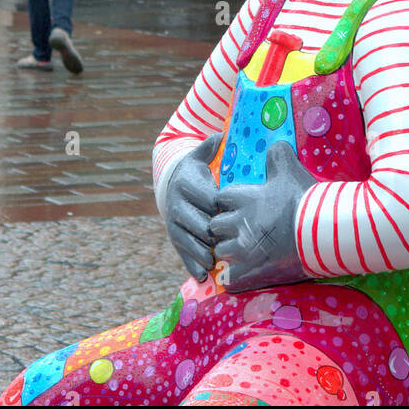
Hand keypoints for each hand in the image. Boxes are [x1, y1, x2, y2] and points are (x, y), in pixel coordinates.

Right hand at [159, 134, 221, 280]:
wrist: (172, 187)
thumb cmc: (195, 173)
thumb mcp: (199, 157)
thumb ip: (210, 147)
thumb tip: (222, 133)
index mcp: (186, 185)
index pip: (206, 199)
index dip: (221, 207)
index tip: (235, 211)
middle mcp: (177, 206)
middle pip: (197, 223)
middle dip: (214, 233)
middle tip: (232, 239)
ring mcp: (174, 225)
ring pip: (188, 241)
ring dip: (203, 253)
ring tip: (218, 262)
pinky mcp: (174, 239)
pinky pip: (182, 254)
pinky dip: (192, 265)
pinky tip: (203, 276)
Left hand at [210, 142, 311, 291]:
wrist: (319, 231)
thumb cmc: (303, 198)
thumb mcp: (291, 169)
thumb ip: (278, 155)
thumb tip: (275, 145)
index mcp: (244, 199)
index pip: (221, 197)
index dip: (228, 200)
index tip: (238, 203)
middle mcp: (238, 224)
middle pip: (215, 225)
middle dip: (223, 226)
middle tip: (239, 227)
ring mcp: (243, 249)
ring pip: (220, 251)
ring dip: (228, 250)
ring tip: (242, 249)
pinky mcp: (251, 271)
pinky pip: (231, 277)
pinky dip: (235, 275)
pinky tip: (244, 271)